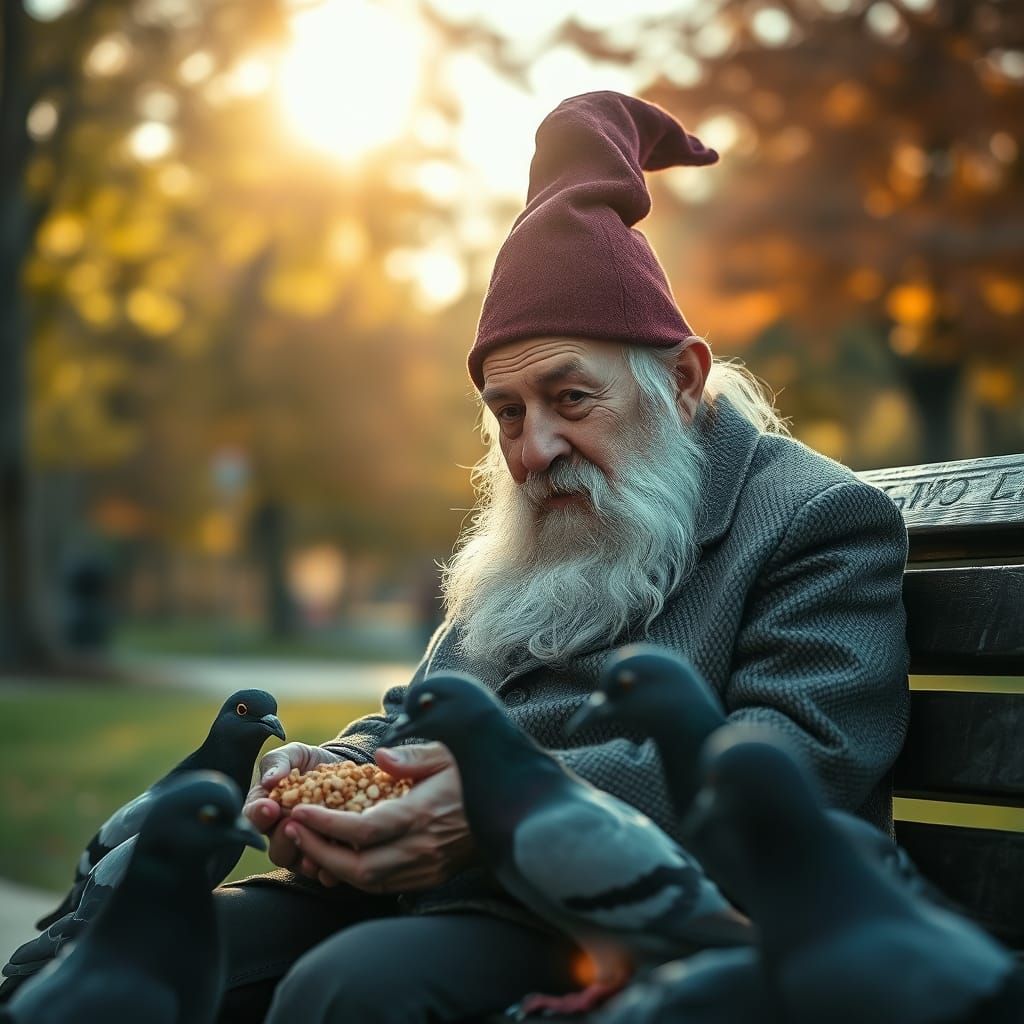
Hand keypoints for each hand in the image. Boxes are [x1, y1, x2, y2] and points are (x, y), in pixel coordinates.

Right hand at [244, 741, 341, 869]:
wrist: (343, 771)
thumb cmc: (309, 763)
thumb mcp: (294, 754)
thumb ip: (278, 762)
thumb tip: (270, 779)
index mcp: (266, 810)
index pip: (253, 818)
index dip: (258, 815)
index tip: (269, 806)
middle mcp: (281, 834)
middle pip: (275, 847)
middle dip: (282, 837)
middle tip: (291, 824)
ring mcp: (303, 849)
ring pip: (297, 863)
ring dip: (304, 857)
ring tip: (314, 847)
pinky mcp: (325, 857)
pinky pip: (323, 871)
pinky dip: (327, 869)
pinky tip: (333, 861)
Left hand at [281, 742, 474, 892]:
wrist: (508, 806)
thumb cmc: (473, 772)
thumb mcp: (447, 752)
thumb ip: (412, 756)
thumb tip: (381, 758)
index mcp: (422, 814)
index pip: (363, 830)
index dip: (325, 825)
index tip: (300, 811)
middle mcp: (422, 848)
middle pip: (358, 867)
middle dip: (319, 851)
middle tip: (293, 829)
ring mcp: (426, 868)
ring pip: (367, 883)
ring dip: (331, 867)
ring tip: (307, 843)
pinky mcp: (429, 878)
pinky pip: (382, 885)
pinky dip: (354, 876)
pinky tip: (338, 856)